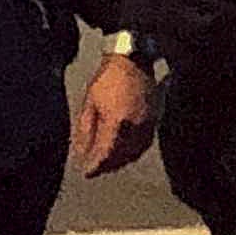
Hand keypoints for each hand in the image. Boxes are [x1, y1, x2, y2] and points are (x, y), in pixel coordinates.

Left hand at [74, 52, 158, 175]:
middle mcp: (135, 127)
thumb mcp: (90, 104)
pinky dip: (133, 152)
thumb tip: (81, 152)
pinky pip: (144, 144)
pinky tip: (124, 152)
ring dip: (121, 161)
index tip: (86, 173)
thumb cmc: (108, 79)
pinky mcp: (155, 120)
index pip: (105, 153)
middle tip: (95, 169)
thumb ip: (85, 131)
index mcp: (117, 122)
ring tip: (108, 164)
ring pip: (135, 153)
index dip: (95, 166)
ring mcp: (148, 124)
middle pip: (121, 157)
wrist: (133, 61)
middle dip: (107, 166)